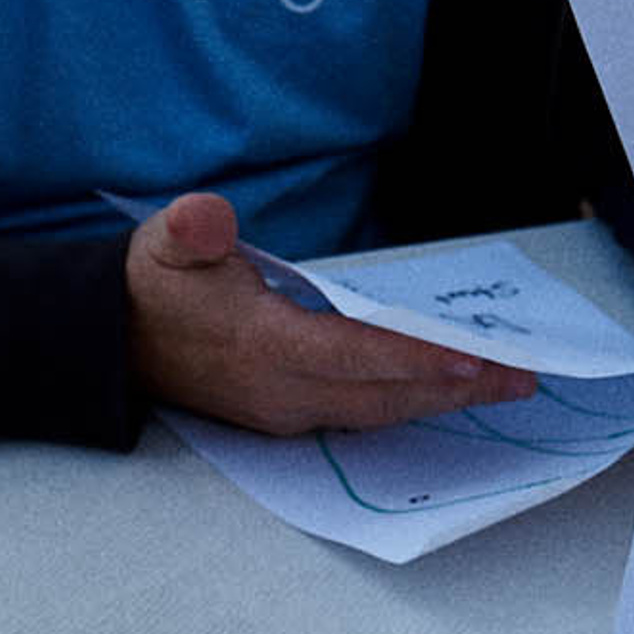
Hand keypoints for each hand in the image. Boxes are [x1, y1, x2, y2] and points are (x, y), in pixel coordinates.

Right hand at [125, 193, 535, 434]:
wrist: (112, 339)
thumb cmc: (152, 285)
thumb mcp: (166, 241)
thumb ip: (191, 227)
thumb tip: (205, 218)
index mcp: (261, 347)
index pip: (352, 356)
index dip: (414, 358)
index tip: (471, 360)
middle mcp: (279, 392)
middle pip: (383, 396)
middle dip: (455, 388)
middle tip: (521, 378)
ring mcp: (282, 411)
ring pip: (376, 411)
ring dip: (438, 399)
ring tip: (497, 386)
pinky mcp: (282, 415)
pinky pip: (359, 413)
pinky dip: (405, 400)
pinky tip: (437, 388)